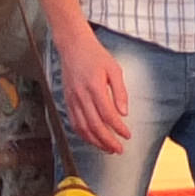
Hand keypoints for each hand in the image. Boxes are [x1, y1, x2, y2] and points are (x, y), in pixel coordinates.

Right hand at [54, 27, 131, 152]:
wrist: (73, 46)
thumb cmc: (95, 56)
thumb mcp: (114, 69)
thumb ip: (120, 91)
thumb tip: (124, 112)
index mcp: (94, 87)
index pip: (107, 115)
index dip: (118, 128)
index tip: (127, 135)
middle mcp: (81, 96)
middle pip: (95, 126)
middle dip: (108, 141)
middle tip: (119, 149)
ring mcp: (72, 100)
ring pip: (83, 128)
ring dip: (96, 142)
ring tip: (108, 149)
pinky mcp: (67, 101)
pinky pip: (74, 123)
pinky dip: (83, 135)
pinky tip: (93, 139)